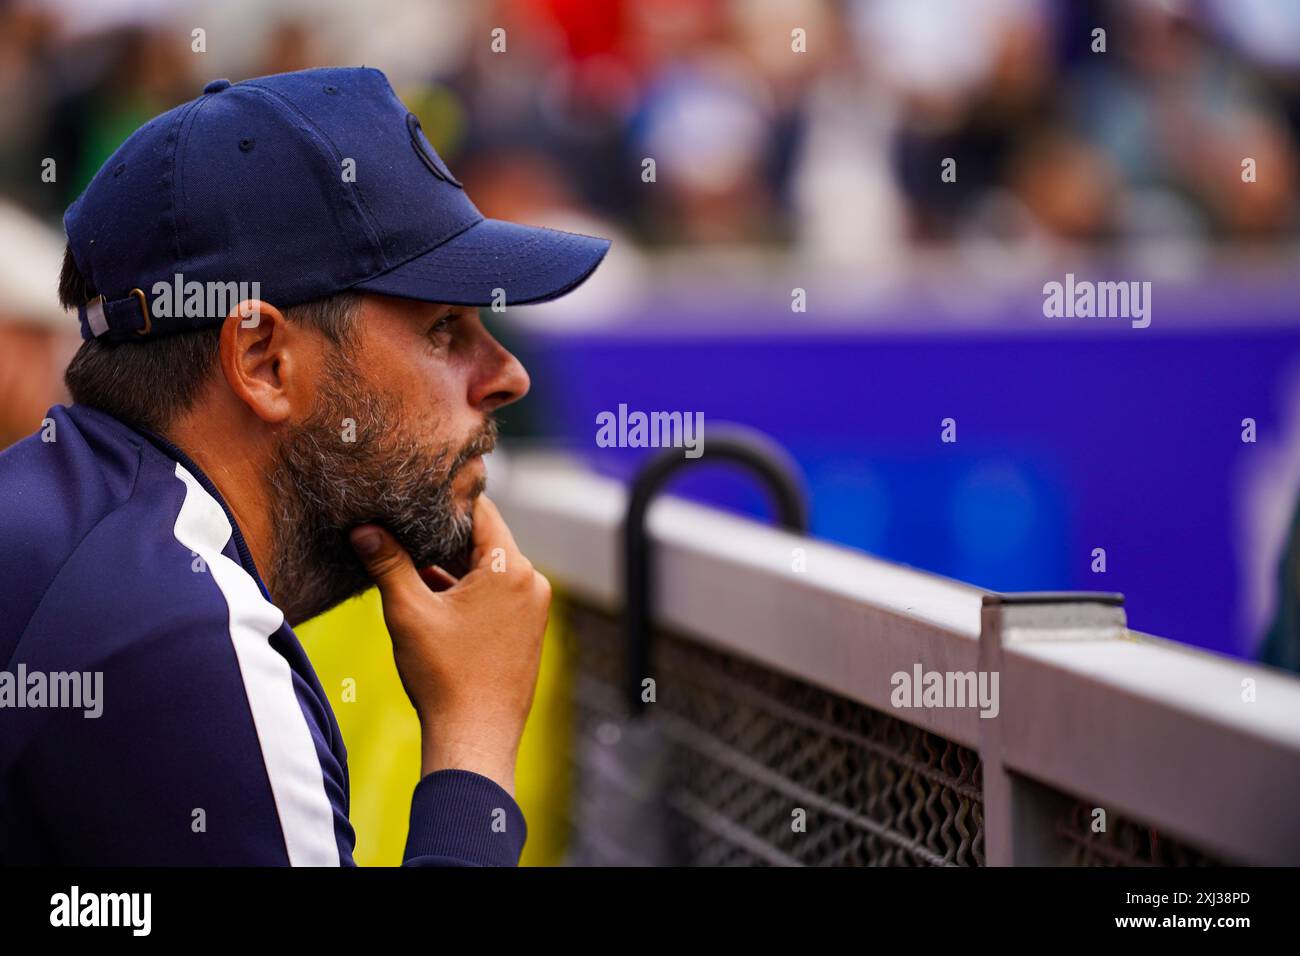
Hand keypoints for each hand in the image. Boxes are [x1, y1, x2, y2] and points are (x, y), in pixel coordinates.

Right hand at [349, 494, 550, 796]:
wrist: (475, 739)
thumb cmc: (444, 676)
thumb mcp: (408, 612)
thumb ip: (387, 563)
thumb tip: (363, 529)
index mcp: (511, 569)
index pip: (481, 511)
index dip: (445, 501)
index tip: (414, 496)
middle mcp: (531, 583)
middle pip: (484, 541)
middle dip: (442, 539)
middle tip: (400, 530)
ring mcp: (533, 608)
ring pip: (487, 570)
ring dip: (451, 568)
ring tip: (407, 566)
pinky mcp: (526, 630)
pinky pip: (495, 595)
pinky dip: (465, 592)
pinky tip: (429, 598)